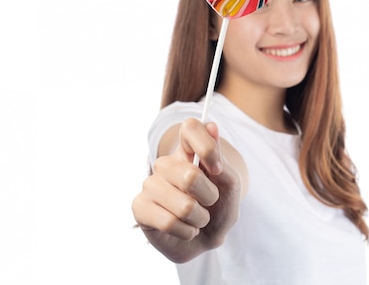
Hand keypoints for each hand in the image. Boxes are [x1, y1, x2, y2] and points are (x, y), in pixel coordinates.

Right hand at [131, 118, 244, 262]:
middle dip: (209, 197)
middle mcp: (165, 164)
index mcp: (187, 152)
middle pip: (189, 175)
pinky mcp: (139, 206)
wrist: (204, 242)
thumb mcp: (229, 187)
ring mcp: (149, 184)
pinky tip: (184, 229)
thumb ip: (222, 161)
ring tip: (196, 219)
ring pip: (183, 205)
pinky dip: (186, 232)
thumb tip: (211, 126)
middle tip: (207, 203)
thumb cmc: (217, 210)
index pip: (189, 128)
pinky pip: (169, 222)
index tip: (217, 169)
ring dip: (199, 219)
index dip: (206, 146)